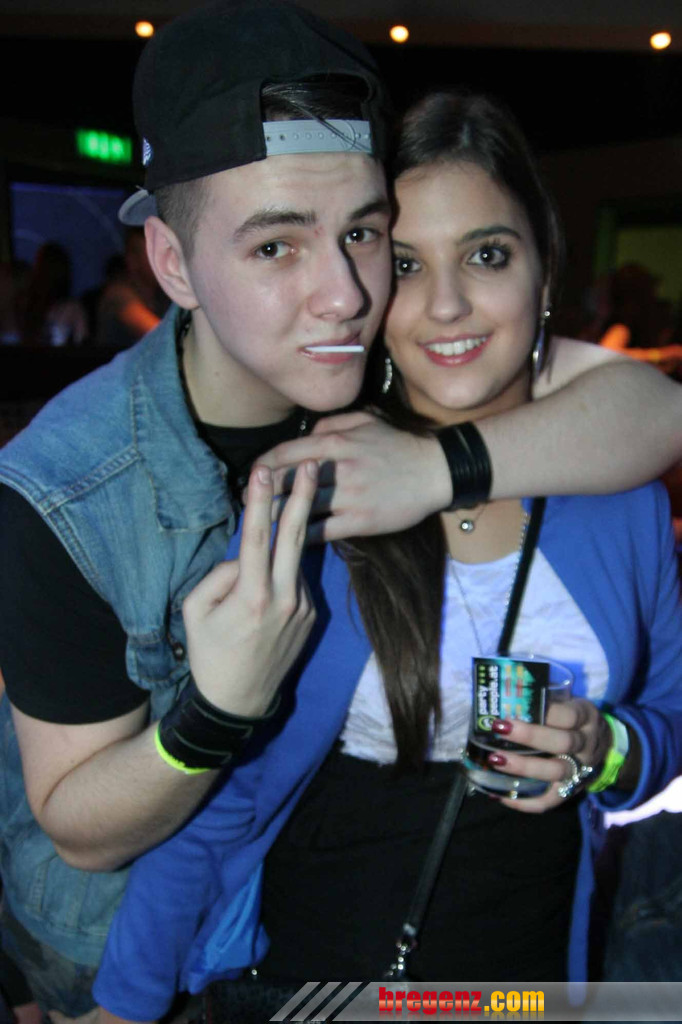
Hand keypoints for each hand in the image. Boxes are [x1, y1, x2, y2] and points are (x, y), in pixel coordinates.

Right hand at [182, 461, 317, 715]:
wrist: (240, 702)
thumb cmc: (210, 655)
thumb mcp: (195, 613)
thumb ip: (218, 576)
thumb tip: (243, 558)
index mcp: (252, 597)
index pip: (257, 538)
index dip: (260, 502)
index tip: (263, 472)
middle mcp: (284, 599)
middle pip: (296, 537)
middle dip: (304, 496)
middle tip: (315, 463)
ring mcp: (303, 608)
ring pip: (293, 561)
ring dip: (289, 537)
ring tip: (284, 515)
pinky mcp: (312, 616)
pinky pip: (295, 582)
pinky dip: (284, 574)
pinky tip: (269, 588)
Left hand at [254, 411, 451, 541]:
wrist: (435, 471)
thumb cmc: (398, 445)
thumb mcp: (365, 420)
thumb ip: (330, 423)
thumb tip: (304, 434)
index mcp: (335, 441)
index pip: (284, 453)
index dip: (262, 465)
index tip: (252, 474)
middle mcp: (337, 469)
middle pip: (285, 483)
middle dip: (260, 492)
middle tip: (248, 500)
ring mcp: (348, 497)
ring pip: (298, 509)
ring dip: (276, 516)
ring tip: (263, 521)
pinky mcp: (359, 521)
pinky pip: (320, 531)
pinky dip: (300, 535)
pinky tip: (289, 538)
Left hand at [484, 698, 611, 812]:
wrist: (606, 746)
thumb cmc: (575, 719)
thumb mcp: (570, 702)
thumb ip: (546, 697)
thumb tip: (506, 688)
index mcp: (586, 717)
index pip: (569, 715)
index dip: (546, 711)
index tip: (518, 706)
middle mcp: (586, 745)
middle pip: (562, 743)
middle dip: (530, 736)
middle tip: (499, 728)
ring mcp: (581, 770)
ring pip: (556, 772)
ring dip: (524, 767)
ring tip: (495, 760)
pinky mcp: (571, 791)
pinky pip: (551, 801)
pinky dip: (526, 802)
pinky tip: (501, 796)